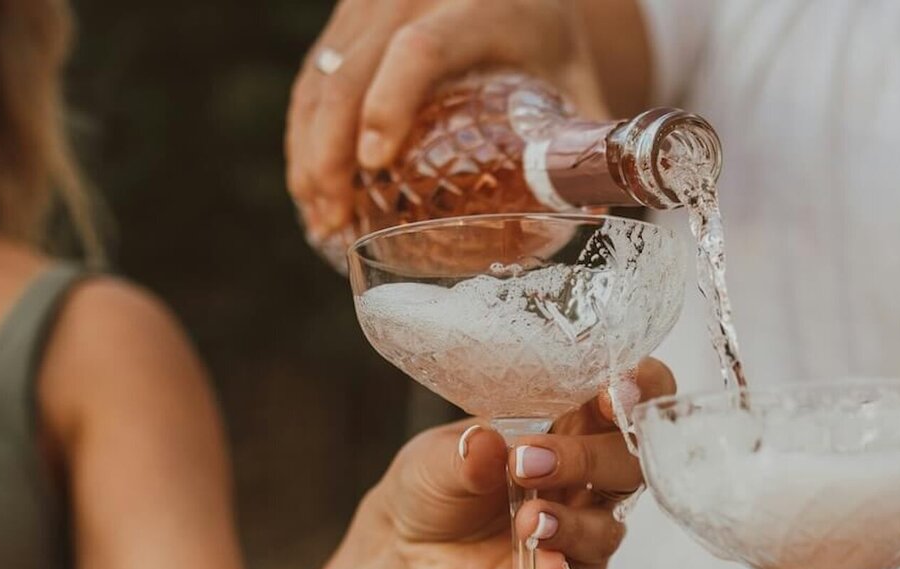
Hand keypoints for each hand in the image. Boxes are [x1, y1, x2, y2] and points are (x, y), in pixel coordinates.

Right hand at [287, 0, 606, 237]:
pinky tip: (312, 185)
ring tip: (320, 215)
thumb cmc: (547, 37)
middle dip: (330, 146)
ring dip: (308, 147)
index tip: (377, 161)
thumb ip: (581, 140)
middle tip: (333, 215)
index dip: (391, 101)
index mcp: (478, 4)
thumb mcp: (573, 78)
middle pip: (353, 67)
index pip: (420, 48)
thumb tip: (594, 208)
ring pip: (321, 74)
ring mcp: (372, 3)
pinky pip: (315, 76)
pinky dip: (305, 132)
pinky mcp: (349, 19)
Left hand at [361, 360, 671, 568]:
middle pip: (630, 465)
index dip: (639, 389)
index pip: (631, 398)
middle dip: (589, 461)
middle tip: (530, 464)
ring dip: (570, 524)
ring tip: (527, 521)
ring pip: (608, 529)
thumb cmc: (438, 484)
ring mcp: (582, 528)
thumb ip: (465, 453)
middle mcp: (589, 476)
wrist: (407, 548)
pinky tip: (544, 566)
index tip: (611, 394)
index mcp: (571, 425)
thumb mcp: (436, 457)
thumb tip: (484, 444)